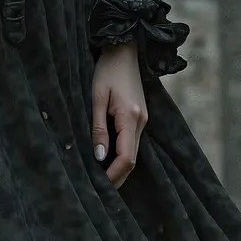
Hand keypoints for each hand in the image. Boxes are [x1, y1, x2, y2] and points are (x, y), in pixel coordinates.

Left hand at [91, 42, 146, 185]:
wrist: (125, 49)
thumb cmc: (108, 70)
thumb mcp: (97, 97)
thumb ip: (98, 128)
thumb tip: (99, 156)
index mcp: (131, 117)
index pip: (126, 157)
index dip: (114, 175)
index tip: (99, 186)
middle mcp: (141, 122)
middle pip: (132, 159)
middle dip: (116, 176)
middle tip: (98, 190)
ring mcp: (142, 120)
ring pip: (132, 152)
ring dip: (118, 166)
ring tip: (99, 177)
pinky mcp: (139, 117)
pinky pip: (131, 142)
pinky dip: (120, 154)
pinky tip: (107, 158)